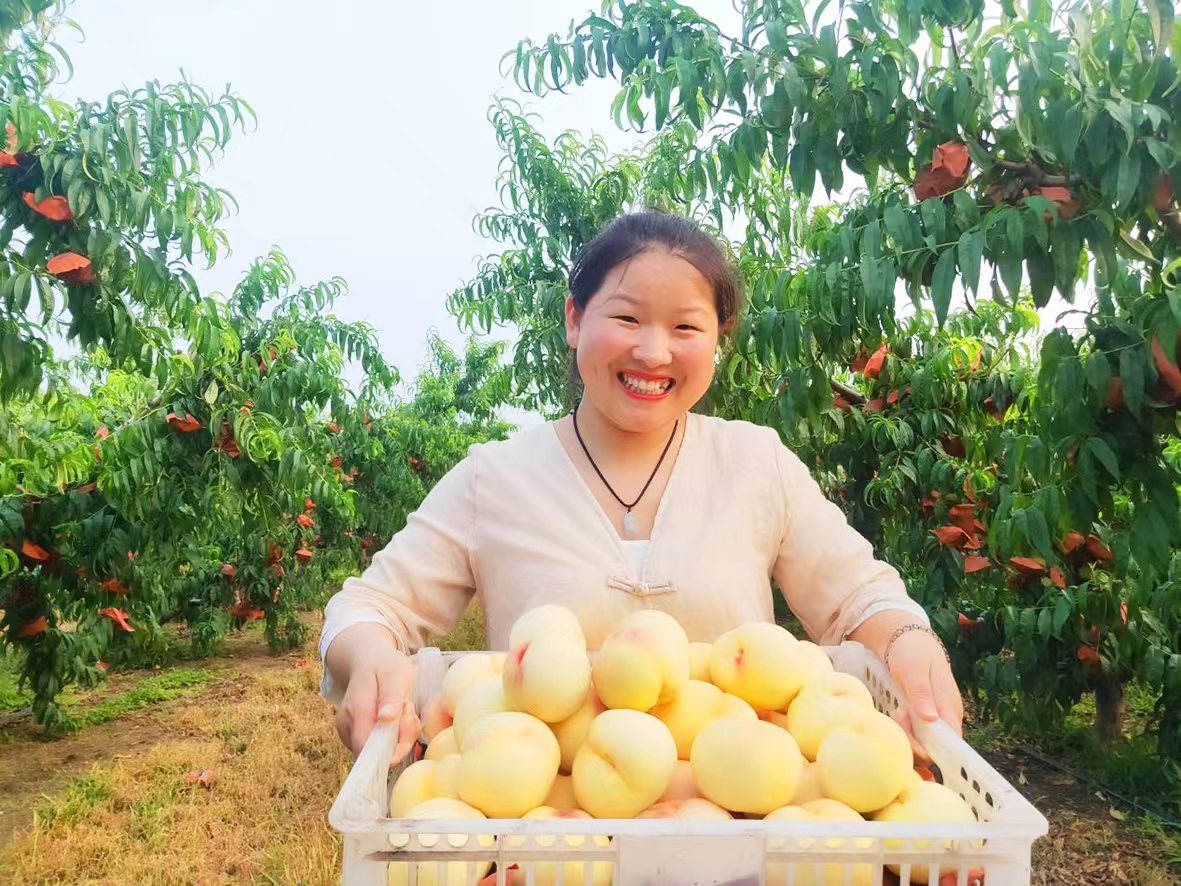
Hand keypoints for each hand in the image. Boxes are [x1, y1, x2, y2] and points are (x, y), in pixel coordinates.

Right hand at [326, 623, 419, 756]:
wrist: (369, 660)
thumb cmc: (384, 665)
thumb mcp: (395, 674)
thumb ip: (390, 697)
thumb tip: (385, 719)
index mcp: (356, 711)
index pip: (368, 750)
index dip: (393, 748)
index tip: (409, 719)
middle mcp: (347, 726)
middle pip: (377, 754)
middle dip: (401, 738)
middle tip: (409, 709)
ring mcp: (349, 732)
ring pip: (380, 752)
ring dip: (400, 736)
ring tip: (403, 708)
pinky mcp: (356, 735)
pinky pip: (380, 747)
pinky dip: (395, 736)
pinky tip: (399, 716)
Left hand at [886, 628, 963, 758]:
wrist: (907, 639)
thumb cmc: (913, 653)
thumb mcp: (914, 670)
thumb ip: (922, 693)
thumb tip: (931, 719)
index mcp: (950, 708)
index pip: (950, 743)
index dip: (929, 748)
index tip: (909, 735)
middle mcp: (947, 718)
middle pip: (935, 747)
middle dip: (913, 740)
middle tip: (899, 715)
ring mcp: (936, 718)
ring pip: (924, 742)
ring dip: (907, 733)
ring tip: (898, 710)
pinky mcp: (925, 718)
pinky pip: (917, 734)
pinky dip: (906, 729)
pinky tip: (898, 713)